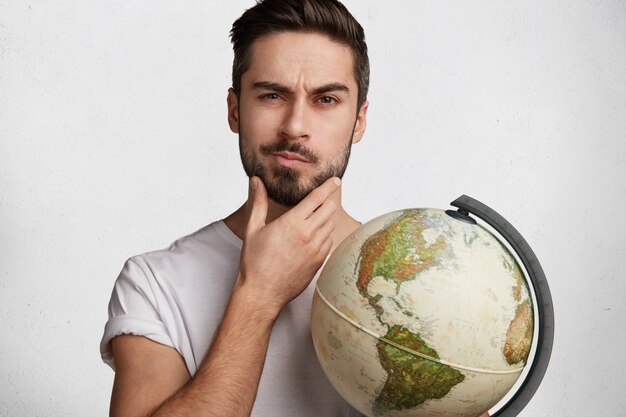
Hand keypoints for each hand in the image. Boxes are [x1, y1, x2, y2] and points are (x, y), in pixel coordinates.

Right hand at [236, 176, 339, 315]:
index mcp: (292, 223)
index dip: (328, 186)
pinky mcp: (319, 262)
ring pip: (331, 225)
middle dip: (326, 202)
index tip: (335, 180)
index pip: (317, 198)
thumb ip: (258, 202)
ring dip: (325, 220)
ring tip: (312, 221)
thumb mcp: (253, 229)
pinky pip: (329, 242)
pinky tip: (312, 238)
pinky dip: (325, 236)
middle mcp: (308, 234)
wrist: (262, 293)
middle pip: (329, 209)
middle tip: (320, 201)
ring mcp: (316, 249)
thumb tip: (256, 181)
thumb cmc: (254, 262)